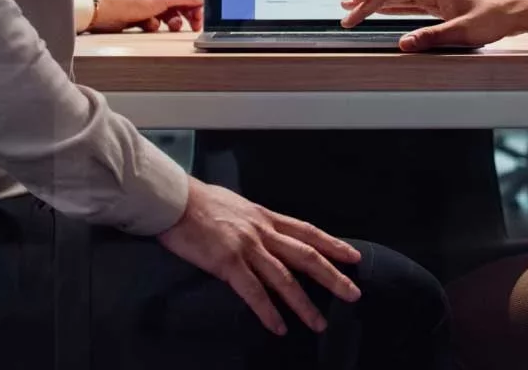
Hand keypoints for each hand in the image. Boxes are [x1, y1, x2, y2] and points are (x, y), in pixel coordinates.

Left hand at [91, 0, 203, 32]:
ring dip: (171, 22)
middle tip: (192, 26)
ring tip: (170, 26)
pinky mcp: (142, 13)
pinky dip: (154, 25)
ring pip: (170, 14)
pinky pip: (156, 21)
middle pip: (182, 2)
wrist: (104, 9)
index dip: (198, 3)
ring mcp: (150, 0)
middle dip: (186, 15)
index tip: (201, 17)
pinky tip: (148, 24)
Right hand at [159, 179, 360, 336]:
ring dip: (304, 304)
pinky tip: (279, 327)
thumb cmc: (200, 202)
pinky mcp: (227, 261)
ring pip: (284, 278)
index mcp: (265, 217)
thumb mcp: (238, 205)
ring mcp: (247, 246)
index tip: (353, 257)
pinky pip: (253, 292)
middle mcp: (262, 231)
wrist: (174, 200)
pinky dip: (268, 311)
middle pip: (306, 256)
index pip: (308, 231)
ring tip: (318, 323)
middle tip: (353, 294)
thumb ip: (254, 220)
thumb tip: (263, 230)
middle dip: (332, 276)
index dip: (333, 245)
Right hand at [340, 0, 527, 50]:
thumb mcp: (463, 31)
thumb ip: (432, 37)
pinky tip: (384, 14)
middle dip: (368, 1)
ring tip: (356, 12)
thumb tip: (403, 43)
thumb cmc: (496, 16)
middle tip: (347, 16)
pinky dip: (394, 9)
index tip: (354, 2)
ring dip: (378, 4)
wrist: (518, 12)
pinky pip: (412, 4)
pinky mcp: (443, 6)